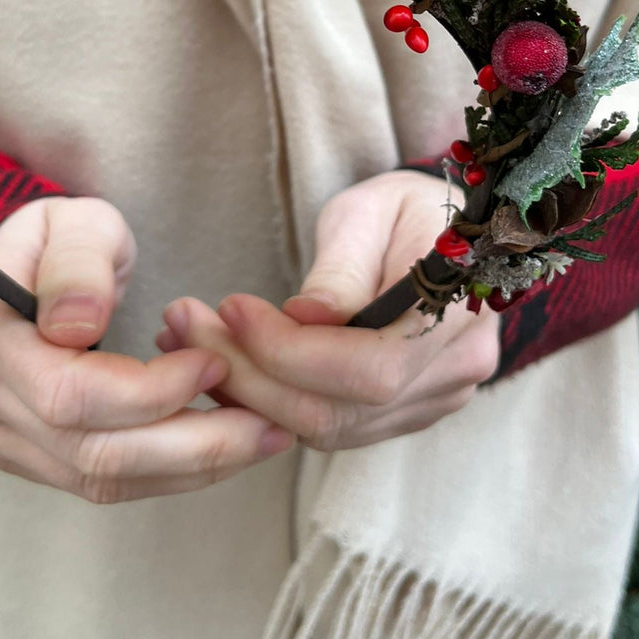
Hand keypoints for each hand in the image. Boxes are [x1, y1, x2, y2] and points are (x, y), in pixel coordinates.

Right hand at [0, 197, 294, 501]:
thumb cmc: (64, 236)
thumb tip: (75, 325)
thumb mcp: (77, 221)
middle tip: (267, 426)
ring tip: (259, 440)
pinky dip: (166, 470)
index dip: (151, 392)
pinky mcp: (22, 452)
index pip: (68, 392)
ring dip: (189, 467)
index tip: (215, 364)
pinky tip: (218, 447)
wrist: (35, 263)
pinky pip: (96, 480)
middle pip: (88, 450)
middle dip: (190, 445)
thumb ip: (77, 263)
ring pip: (97, 478)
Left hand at [155, 171, 499, 451]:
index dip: (290, 351)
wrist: (451, 233)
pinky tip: (225, 364)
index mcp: (457, 311)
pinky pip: (329, 426)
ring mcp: (432, 400)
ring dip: (246, 392)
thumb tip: (304, 319)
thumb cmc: (408, 209)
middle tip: (181, 326)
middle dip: (248, 375)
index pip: (369, 367)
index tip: (230, 308)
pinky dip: (268, 401)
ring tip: (187, 342)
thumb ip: (342, 267)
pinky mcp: (402, 413)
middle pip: (339, 411)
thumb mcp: (373, 210)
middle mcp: (453, 370)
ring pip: (326, 428)